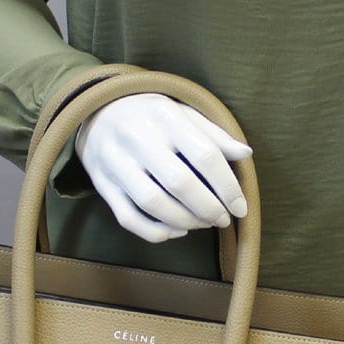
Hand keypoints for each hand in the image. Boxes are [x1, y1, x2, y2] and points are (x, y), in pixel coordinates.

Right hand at [73, 93, 252, 243]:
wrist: (98, 111)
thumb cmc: (152, 116)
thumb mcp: (183, 113)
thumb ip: (214, 135)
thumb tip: (246, 154)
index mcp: (164, 115)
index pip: (205, 155)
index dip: (228, 187)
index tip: (240, 207)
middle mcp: (137, 136)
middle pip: (179, 183)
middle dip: (208, 208)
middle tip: (222, 219)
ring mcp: (115, 162)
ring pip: (153, 204)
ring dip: (185, 221)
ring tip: (202, 224)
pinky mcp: (102, 184)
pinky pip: (129, 218)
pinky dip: (156, 232)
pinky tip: (176, 230)